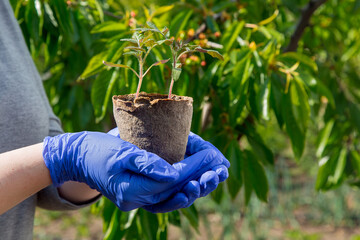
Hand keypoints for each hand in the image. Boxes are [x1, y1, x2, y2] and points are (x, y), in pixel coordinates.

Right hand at [109, 131, 229, 212]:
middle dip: (202, 178)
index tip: (212, 153)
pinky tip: (200, 180)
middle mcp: (139, 200)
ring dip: (198, 186)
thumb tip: (173, 174)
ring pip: (175, 197)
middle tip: (222, 168)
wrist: (79, 157)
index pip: (171, 180)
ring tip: (218, 175)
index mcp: (132, 191)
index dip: (194, 166)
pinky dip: (185, 187)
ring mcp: (141, 199)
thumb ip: (146, 163)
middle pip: (177, 193)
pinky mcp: (143, 193)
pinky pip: (168, 195)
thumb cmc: (97, 150)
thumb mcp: (119, 152)